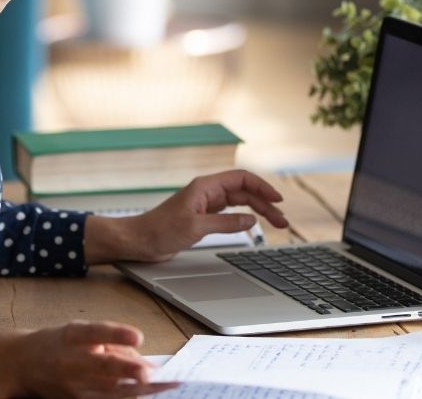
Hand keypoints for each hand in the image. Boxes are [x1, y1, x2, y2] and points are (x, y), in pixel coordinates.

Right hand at [0, 320, 177, 397]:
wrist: (22, 364)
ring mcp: (72, 385)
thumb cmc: (58, 343)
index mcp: (72, 335)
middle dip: (128, 371)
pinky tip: (146, 395)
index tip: (138, 336)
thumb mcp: (81, 332)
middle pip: (103, 367)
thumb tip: (147, 362)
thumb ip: (113, 342)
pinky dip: (127, 398)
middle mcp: (71, 360)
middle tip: (150, 373)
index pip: (95, 332)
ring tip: (163, 386)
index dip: (117, 334)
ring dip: (137, 390)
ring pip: (109, 391)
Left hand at [117, 169, 289, 262]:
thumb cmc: (160, 231)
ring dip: (258, 211)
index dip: (262, 187)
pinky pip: (230, 214)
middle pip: (244, 192)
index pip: (242, 180)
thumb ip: (225, 223)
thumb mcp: (196, 227)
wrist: (139, 241)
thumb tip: (251, 220)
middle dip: (265, 203)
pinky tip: (253, 225)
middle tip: (282, 221)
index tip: (278, 200)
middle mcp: (207, 193)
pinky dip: (244, 218)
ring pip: (239, 203)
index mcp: (205, 187)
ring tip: (276, 224)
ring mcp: (205, 205)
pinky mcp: (203, 218)